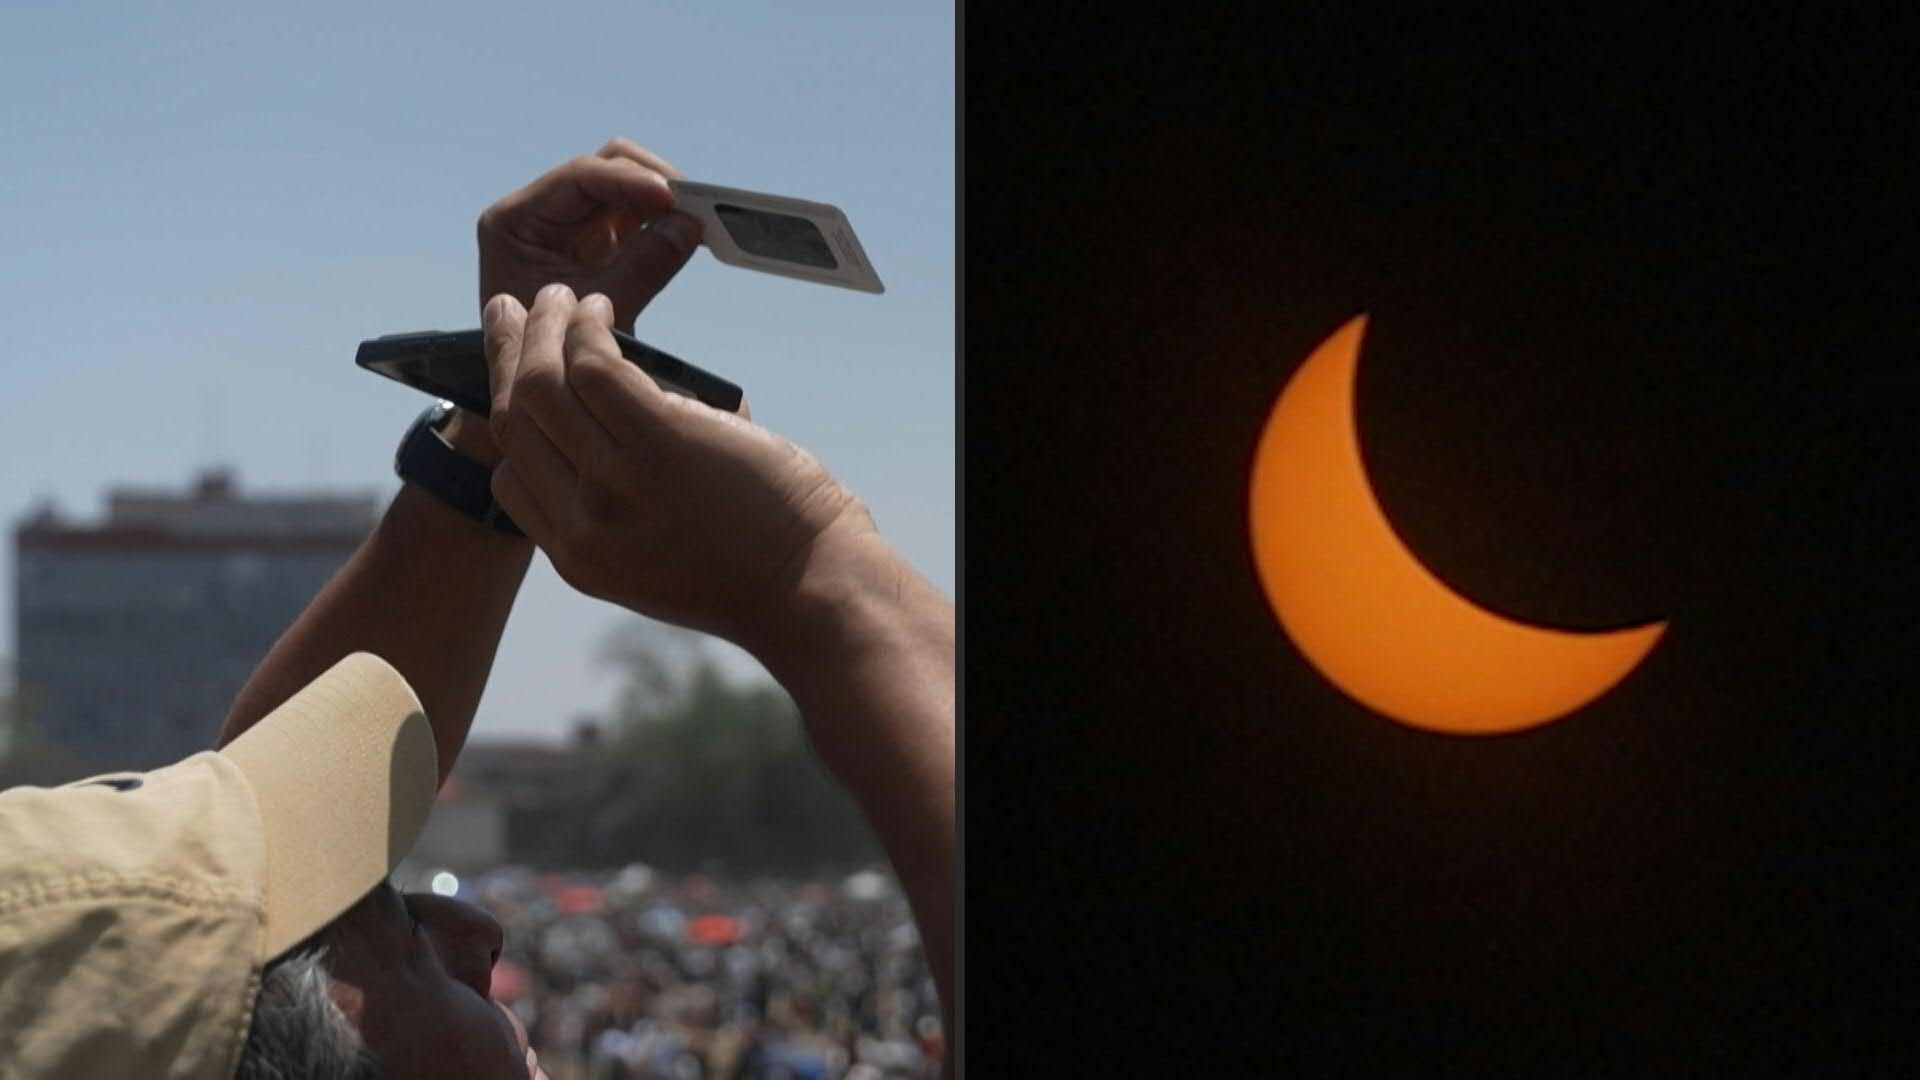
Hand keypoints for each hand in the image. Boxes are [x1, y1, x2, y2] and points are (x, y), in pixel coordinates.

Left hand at [476, 138, 703, 332]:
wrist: (537, 388)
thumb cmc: (551, 354)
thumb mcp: (597, 310)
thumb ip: (642, 267)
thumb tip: (690, 225)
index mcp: (516, 222)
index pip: (579, 178)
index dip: (629, 181)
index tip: (672, 197)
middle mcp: (541, 212)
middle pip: (604, 168)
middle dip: (651, 180)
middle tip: (694, 204)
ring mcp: (570, 224)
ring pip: (624, 185)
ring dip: (662, 197)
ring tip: (699, 218)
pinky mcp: (598, 241)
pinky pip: (635, 213)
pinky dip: (663, 216)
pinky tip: (690, 229)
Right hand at [480, 284, 875, 644]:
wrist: (814, 593)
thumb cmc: (761, 571)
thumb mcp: (661, 562)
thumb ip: (623, 511)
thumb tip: (613, 428)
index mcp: (580, 559)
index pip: (509, 478)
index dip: (507, 417)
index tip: (516, 376)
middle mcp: (584, 524)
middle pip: (514, 422)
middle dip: (506, 356)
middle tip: (510, 310)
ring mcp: (618, 483)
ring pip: (545, 384)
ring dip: (545, 328)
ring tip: (558, 297)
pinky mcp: (663, 442)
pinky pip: (600, 368)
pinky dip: (591, 328)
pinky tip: (601, 310)